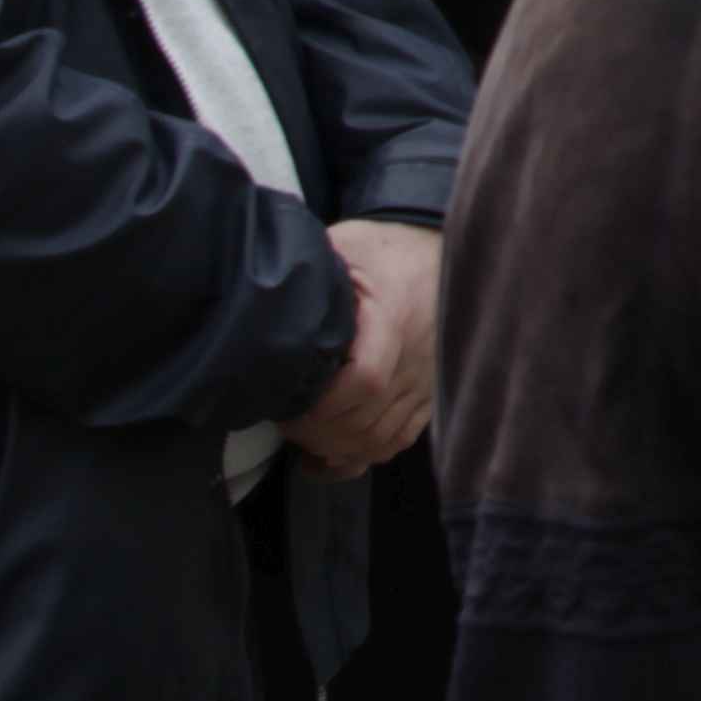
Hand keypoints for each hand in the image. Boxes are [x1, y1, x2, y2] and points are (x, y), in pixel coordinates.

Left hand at [283, 219, 440, 475]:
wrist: (436, 250)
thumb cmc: (383, 249)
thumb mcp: (346, 246)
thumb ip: (312, 272)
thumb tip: (264, 296)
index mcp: (394, 316)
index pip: (366, 380)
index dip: (322, 408)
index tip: (287, 406)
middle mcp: (417, 355)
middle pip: (369, 421)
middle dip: (319, 435)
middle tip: (284, 422)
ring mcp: (426, 379)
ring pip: (381, 440)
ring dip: (337, 449)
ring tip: (302, 436)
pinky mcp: (429, 393)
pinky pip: (399, 440)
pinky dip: (362, 454)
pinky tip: (331, 452)